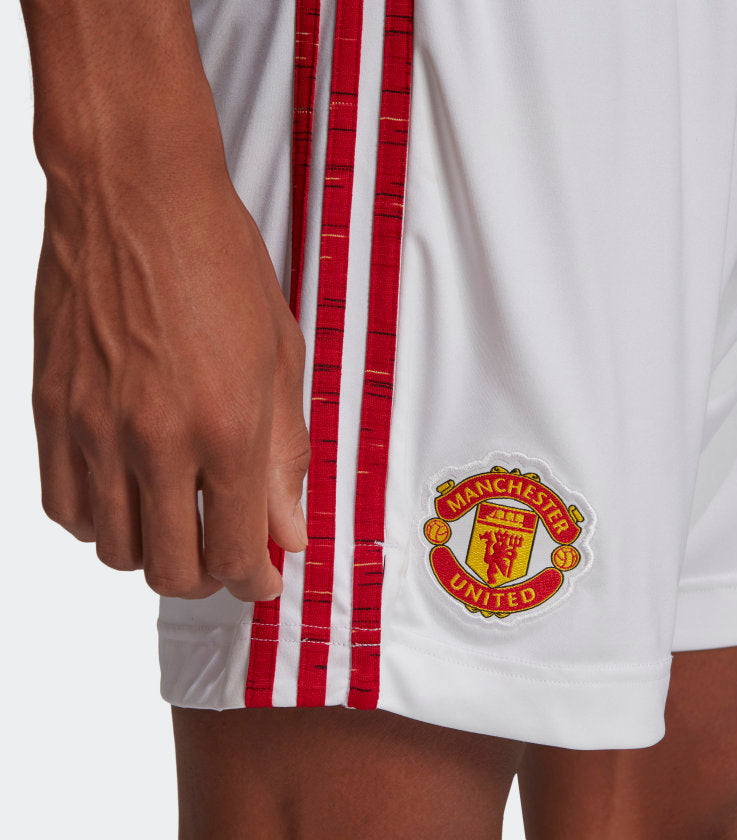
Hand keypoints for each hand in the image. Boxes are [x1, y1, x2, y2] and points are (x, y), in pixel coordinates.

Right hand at [32, 166, 309, 600]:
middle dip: (207, 579)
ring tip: (178, 522)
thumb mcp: (279, 355)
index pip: (237, 552)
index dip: (255, 581)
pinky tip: (128, 494)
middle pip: (171, 569)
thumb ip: (284, 454)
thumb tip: (289, 530)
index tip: (262, 579)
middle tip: (224, 557)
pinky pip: (64, 508)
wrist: (133, 191)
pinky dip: (100, 522)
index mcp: (226, 426)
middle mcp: (153, 439)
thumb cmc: (217, 259)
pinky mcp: (48, 411)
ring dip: (153, 552)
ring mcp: (91, 428)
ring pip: (114, 550)